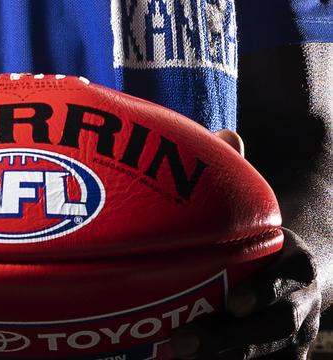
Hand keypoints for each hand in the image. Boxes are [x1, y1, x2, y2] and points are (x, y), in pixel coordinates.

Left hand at [170, 129, 319, 357]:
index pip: (290, 285)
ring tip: (170, 359)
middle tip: (180, 342)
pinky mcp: (276, 359)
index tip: (239, 302)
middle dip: (229, 343)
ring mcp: (291, 341)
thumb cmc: (264, 230)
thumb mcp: (262, 203)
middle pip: (273, 334)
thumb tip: (228, 135)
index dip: (267, 295)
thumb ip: (243, 174)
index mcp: (299, 267)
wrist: (303, 265)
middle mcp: (301, 310)